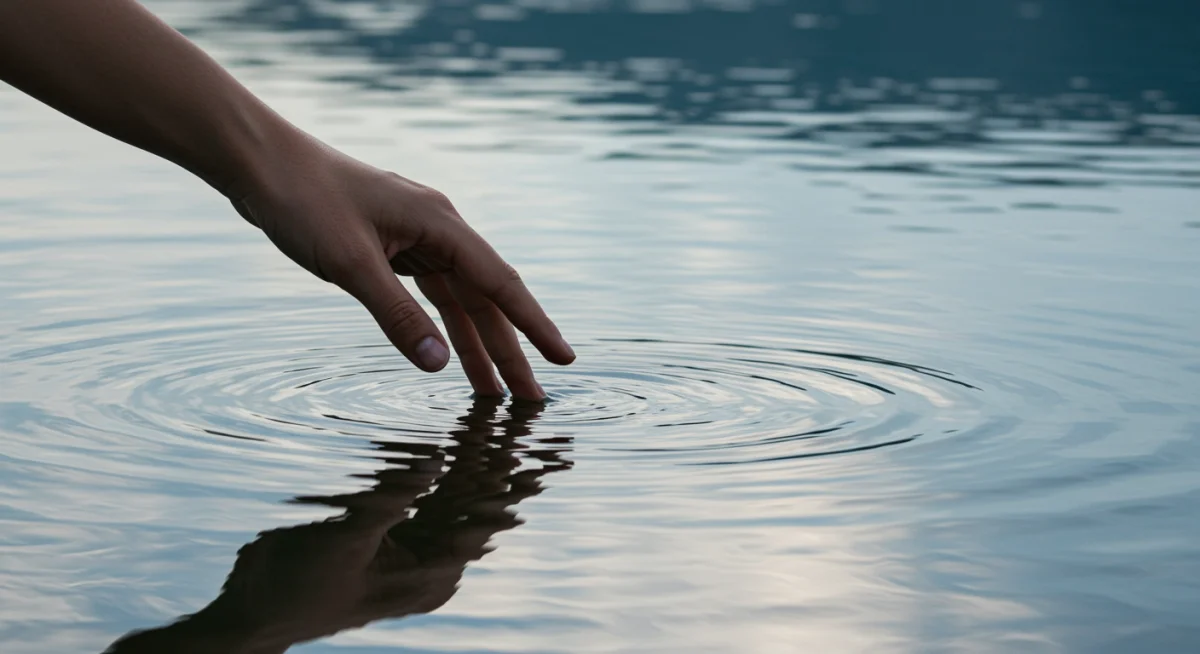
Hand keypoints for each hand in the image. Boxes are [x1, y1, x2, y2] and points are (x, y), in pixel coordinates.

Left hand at [229, 132, 573, 399]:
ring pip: (459, 301)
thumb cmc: (305, 201)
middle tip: (531, 399)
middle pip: (486, 299)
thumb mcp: (351, 264)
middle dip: (510, 350)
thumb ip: (398, 316)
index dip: (535, 326)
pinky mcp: (393, 246)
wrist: (261, 163)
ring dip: (476, 346)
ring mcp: (417, 237)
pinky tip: (452, 356)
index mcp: (441, 224)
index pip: (501, 283)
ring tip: (494, 394)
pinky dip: (442, 327)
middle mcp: (439, 229)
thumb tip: (439, 366)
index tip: (564, 359)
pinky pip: (430, 294)